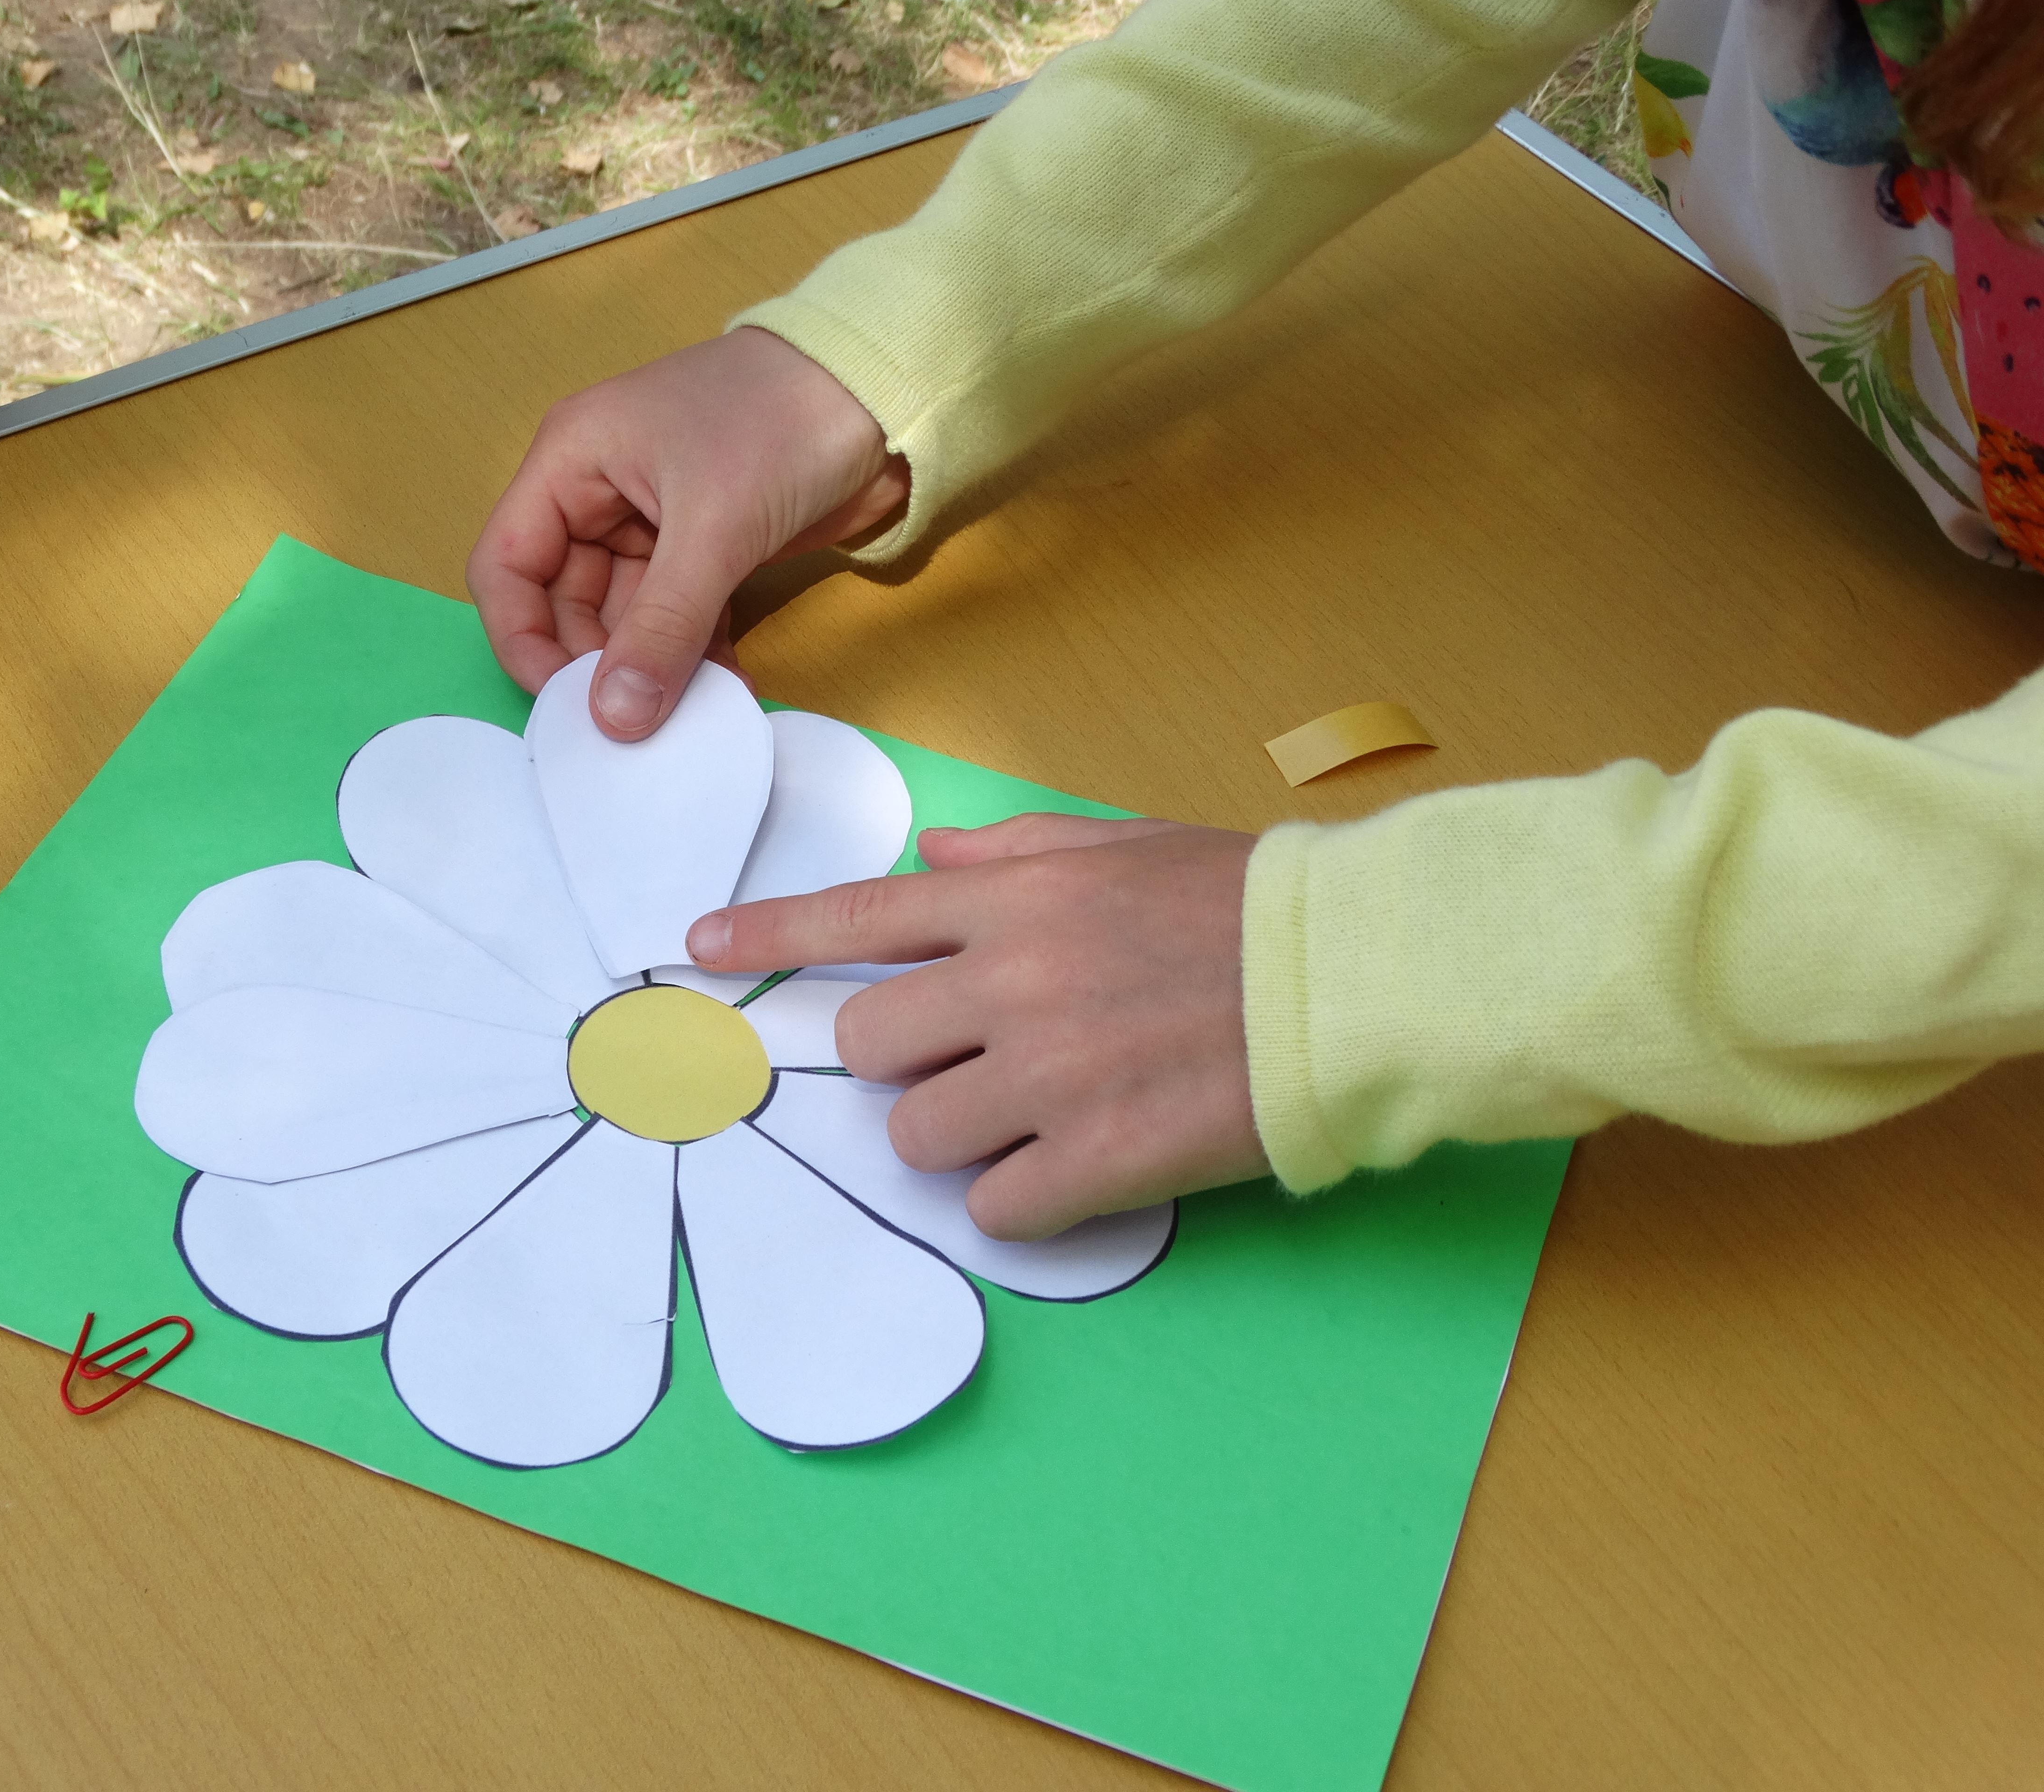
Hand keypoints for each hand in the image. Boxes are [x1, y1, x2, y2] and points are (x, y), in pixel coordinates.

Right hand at [467, 327, 909, 739]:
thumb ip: (660, 628)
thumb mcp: (712, 528)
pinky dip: (696, 658)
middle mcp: (601, 494)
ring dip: (652, 671)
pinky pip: (681, 620)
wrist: (884, 390)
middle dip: (594, 665)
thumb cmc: (782, 420)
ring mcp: (656, 525)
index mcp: (572, 461)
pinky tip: (724, 694)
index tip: (561, 703)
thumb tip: (615, 718)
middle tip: (632, 725)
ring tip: (685, 718)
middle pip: (564, 603)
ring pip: (627, 619)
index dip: (520, 638)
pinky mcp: (709, 550)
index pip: (506, 565)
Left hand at [687, 813, 1267, 1238]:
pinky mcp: (1095, 1160)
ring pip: (918, 1134)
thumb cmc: (1245, 907)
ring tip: (1041, 1113)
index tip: (697, 952)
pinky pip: (994, 1206)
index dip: (766, 936)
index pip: (855, 915)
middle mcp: (1011, 981)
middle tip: (979, 1056)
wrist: (1355, 979)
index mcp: (1015, 901)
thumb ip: (1013, 855)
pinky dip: (1023, 1197)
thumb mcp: (1125, 846)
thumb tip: (925, 861)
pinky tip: (1079, 1164)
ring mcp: (1048, 1075)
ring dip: (961, 1133)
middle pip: (871, 1043)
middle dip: (907, 1058)